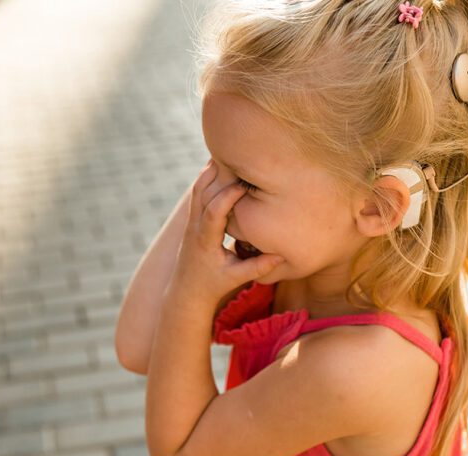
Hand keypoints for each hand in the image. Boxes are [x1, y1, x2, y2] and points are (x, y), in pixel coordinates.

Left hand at [165, 160, 284, 305]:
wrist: (186, 291)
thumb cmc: (212, 286)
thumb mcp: (235, 278)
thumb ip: (256, 267)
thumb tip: (280, 256)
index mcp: (204, 240)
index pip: (213, 212)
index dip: (227, 195)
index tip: (246, 184)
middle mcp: (194, 227)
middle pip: (201, 191)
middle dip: (218, 173)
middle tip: (238, 154)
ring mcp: (191, 221)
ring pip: (198, 188)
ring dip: (212, 171)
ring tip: (230, 152)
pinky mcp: (193, 219)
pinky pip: (199, 192)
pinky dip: (210, 178)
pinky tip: (224, 166)